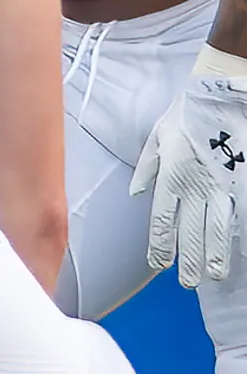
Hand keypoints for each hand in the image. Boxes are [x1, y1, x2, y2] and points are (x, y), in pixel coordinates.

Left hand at [135, 65, 246, 286]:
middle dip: (189, 260)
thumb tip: (137, 194)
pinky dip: (241, 234)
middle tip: (189, 283)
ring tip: (214, 276)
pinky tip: (241, 251)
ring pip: (219, 229)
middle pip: (191, 232)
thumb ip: (147, 168)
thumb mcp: (158, 136)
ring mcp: (224, 184)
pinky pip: (242, 212)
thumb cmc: (190, 111)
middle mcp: (196, 186)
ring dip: (216, 255)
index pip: (162, 221)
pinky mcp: (244, 179)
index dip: (160, 246)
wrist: (221, 91)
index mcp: (171, 176)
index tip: (159, 265)